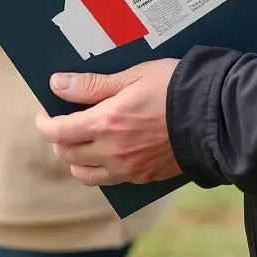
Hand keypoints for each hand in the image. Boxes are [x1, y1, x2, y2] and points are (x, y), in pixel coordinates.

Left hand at [35, 59, 181, 186]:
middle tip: (65, 119)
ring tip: (83, 136)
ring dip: (75, 157)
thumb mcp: (131, 76)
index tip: (46, 108)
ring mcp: (127, 169)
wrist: (212, 115)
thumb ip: (91, 85)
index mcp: (105, 124)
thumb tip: (56, 85)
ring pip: (83, 174)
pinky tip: (106, 149)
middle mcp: (111, 152)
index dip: (45, 121)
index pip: (57, 132)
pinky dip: (98, 168)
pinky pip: (108, 180)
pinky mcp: (143, 178)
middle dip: (58, 138)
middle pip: (66, 154)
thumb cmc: (172, 87)